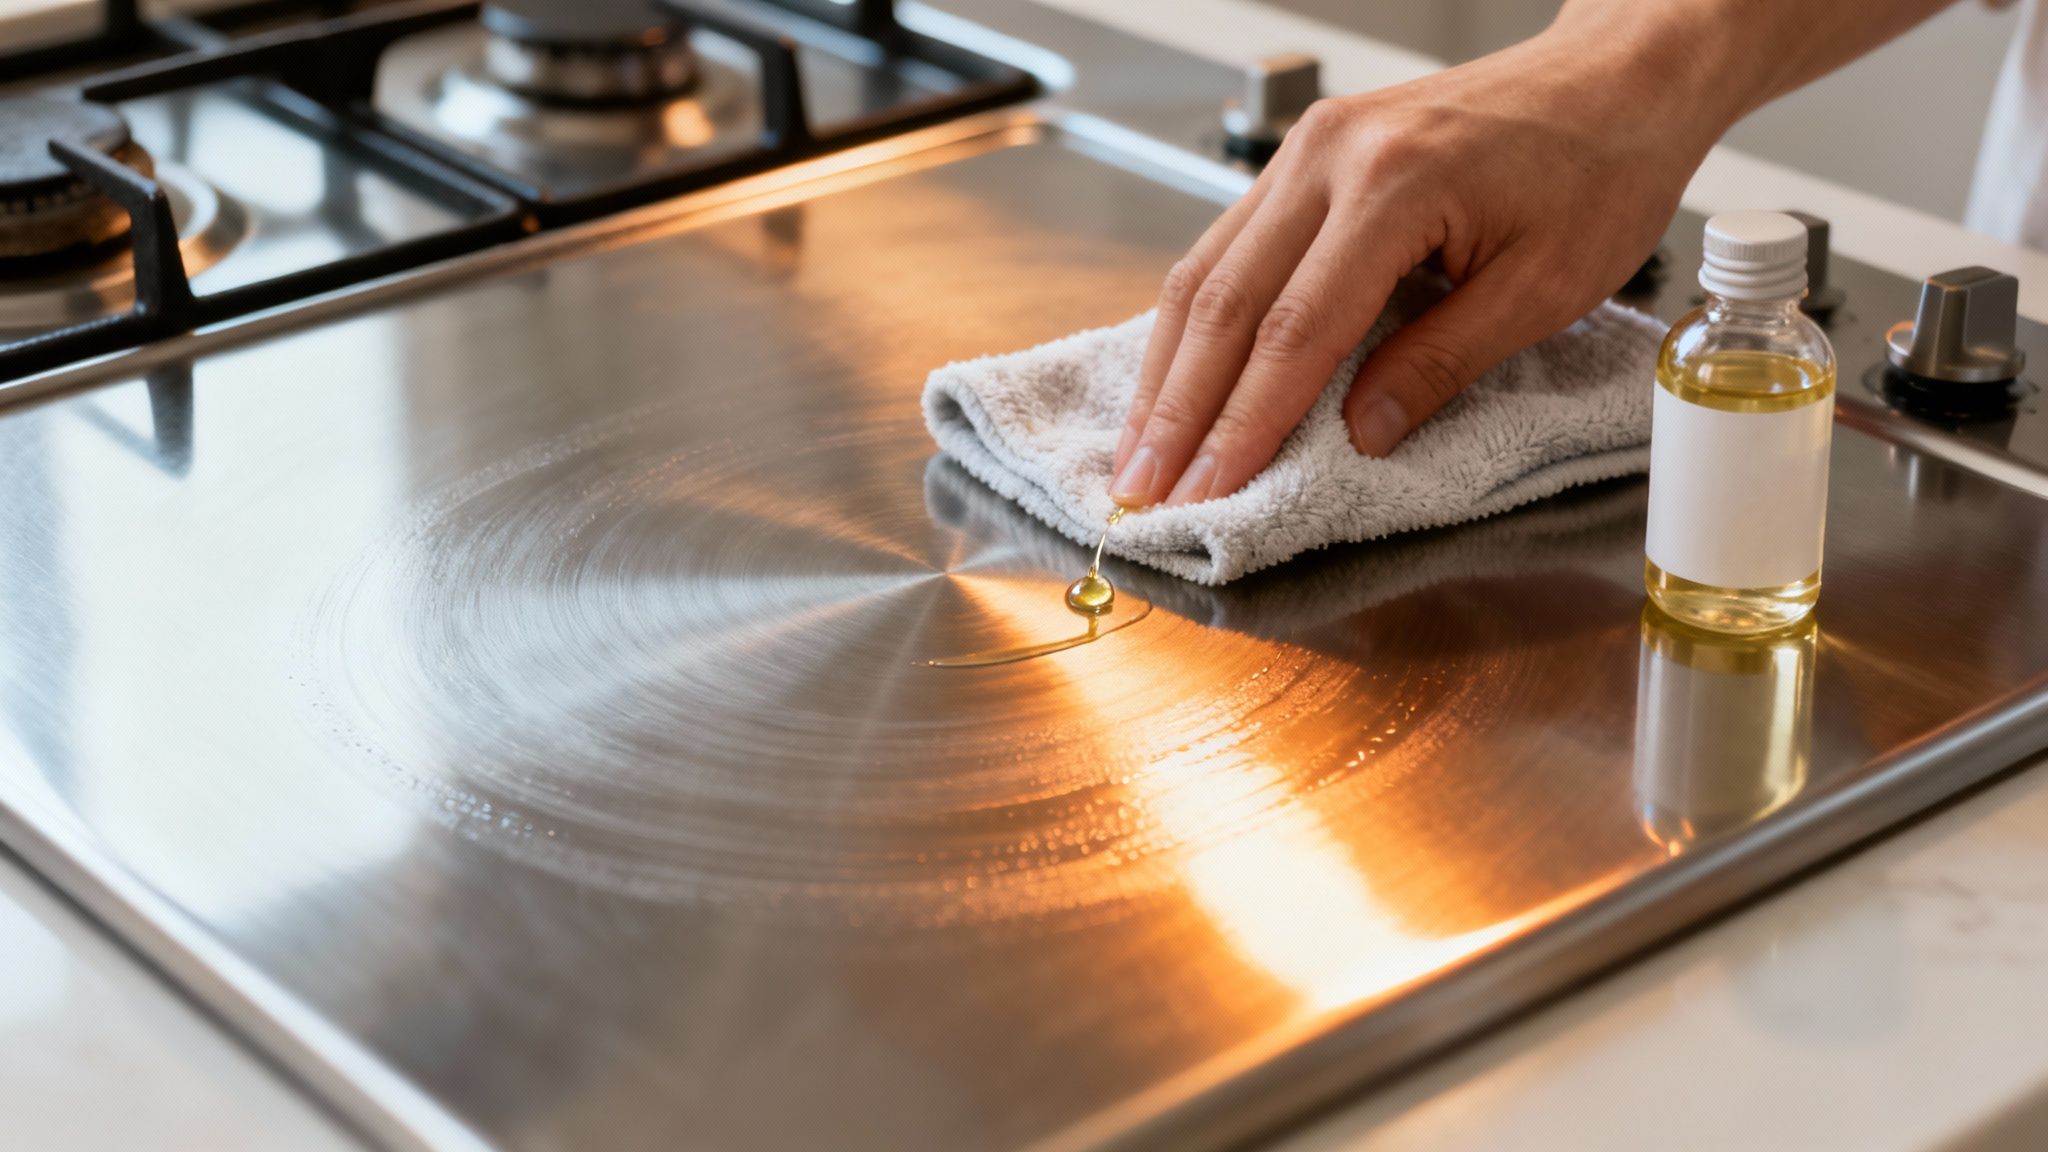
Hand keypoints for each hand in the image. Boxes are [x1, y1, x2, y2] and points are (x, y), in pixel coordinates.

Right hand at [1108, 16, 1727, 507]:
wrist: (1614, 79)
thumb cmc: (1598, 171)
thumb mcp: (1546, 287)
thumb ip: (1444, 362)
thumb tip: (1363, 435)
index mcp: (1393, 184)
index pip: (1295, 329)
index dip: (1245, 421)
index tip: (1210, 490)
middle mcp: (1329, 155)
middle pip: (1223, 300)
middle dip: (1177, 408)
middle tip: (1142, 489)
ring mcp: (1307, 148)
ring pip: (1206, 270)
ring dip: (1168, 370)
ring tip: (1140, 451)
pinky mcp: (1304, 156)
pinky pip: (1228, 247)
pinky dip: (1195, 323)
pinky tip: (1178, 378)